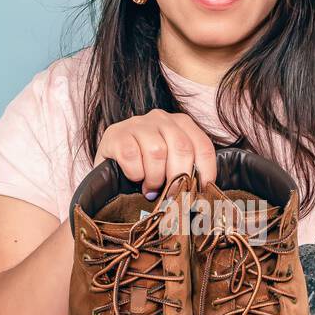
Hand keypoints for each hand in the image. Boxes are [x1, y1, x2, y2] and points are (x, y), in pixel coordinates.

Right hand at [95, 109, 217, 198]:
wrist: (108, 166)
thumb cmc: (145, 168)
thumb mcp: (170, 165)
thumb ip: (188, 171)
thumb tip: (204, 193)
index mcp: (181, 123)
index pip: (203, 146)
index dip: (206, 172)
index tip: (200, 192)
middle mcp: (161, 118)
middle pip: (182, 148)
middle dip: (179, 178)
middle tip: (172, 196)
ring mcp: (138, 123)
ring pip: (157, 151)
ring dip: (155, 177)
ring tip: (150, 188)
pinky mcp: (116, 134)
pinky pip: (132, 155)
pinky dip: (135, 173)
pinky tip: (134, 177)